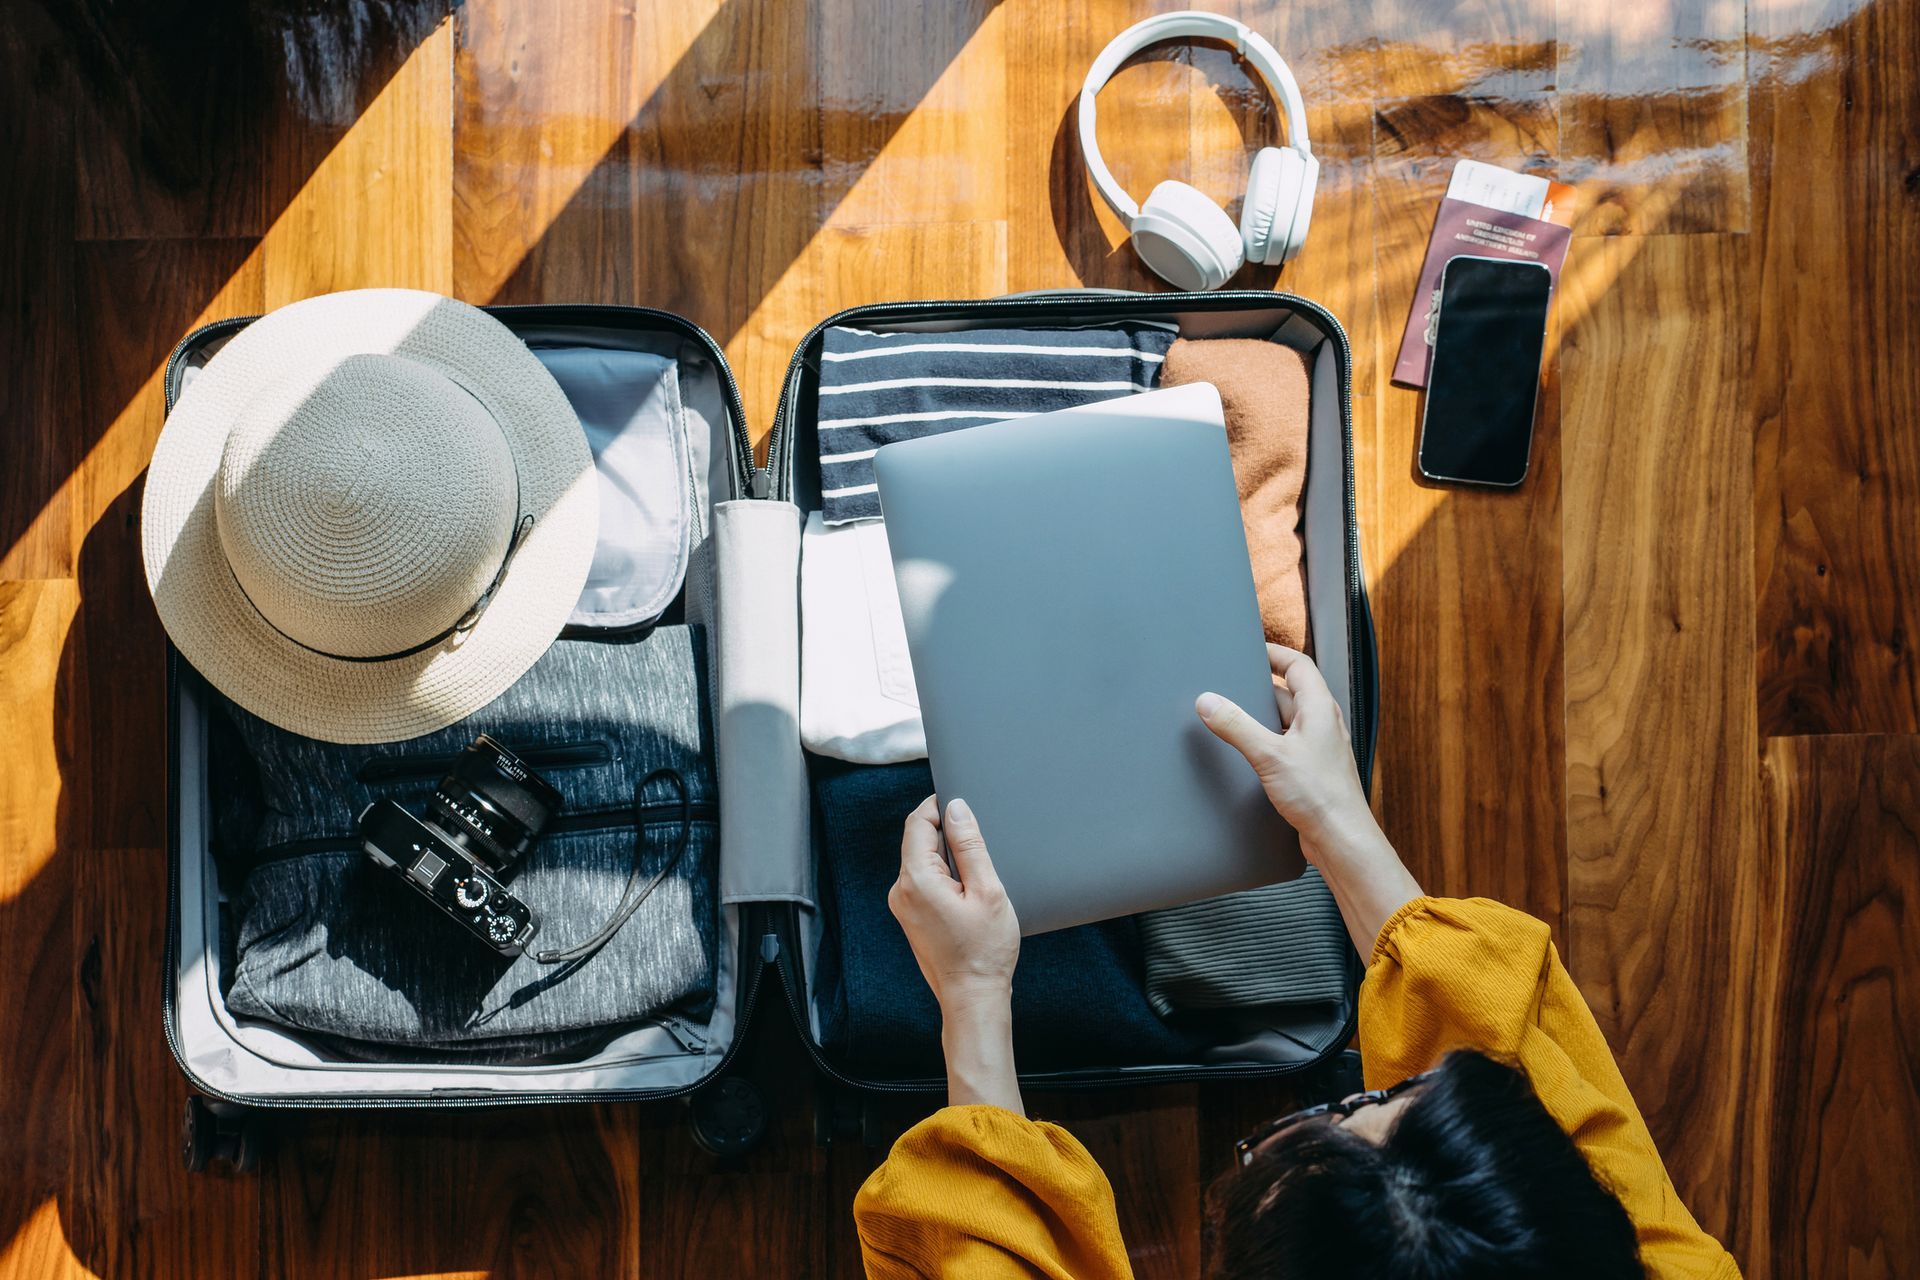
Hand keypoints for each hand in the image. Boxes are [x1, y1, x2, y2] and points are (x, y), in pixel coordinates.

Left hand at [890, 797, 1023, 1111]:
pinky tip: (967, 892)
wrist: (973, 997)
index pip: (917, 822)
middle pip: (917, 839)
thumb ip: (969, 844)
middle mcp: (901, 890)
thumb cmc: (984, 952)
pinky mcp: (910, 915)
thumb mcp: (987, 890)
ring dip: (947, 856)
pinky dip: (944, 875)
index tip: (963, 805)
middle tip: (978, 843)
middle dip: (946, 832)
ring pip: (921, 859)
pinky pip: (923, 880)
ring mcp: (902, 904)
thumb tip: (957, 808)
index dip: (939, 806)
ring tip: (976, 876)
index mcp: (917, 879)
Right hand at [1195, 644, 1372, 853]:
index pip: (1298, 665)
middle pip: (1288, 692)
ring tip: (1232, 719)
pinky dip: (1266, 742)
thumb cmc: (1320, 796)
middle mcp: (1323, 724)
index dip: (1274, 653)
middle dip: (1259, 688)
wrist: (1341, 840)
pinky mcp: (1310, 771)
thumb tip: (1208, 701)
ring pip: (1285, 721)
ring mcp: (1318, 748)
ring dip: (1261, 718)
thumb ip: (1237, 726)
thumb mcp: (1270, 755)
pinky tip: (1247, 755)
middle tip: (1230, 686)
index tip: (1249, 650)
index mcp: (1320, 709)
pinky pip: (1285, 745)